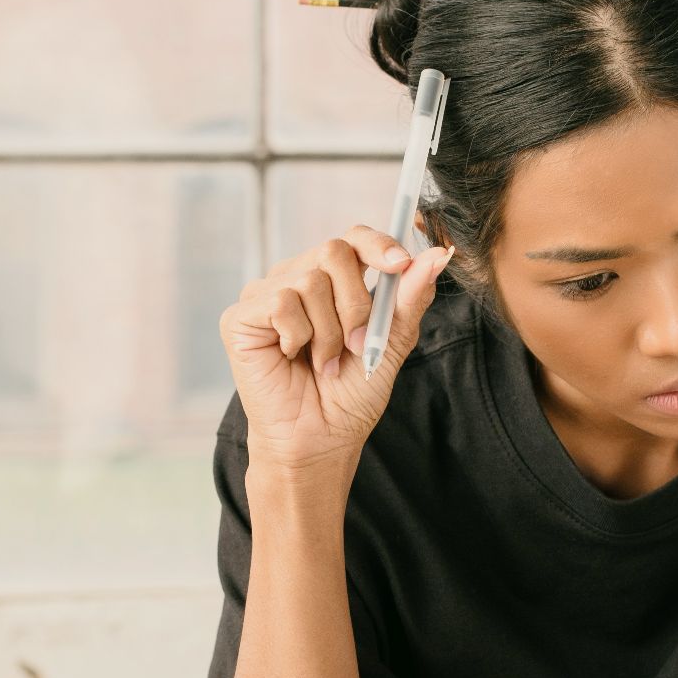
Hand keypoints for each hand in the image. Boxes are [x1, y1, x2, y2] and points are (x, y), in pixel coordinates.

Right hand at [219, 225, 452, 475]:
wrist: (321, 439)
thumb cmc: (352, 395)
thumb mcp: (392, 342)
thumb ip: (410, 297)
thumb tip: (437, 255)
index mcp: (332, 280)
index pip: (353, 238)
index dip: (377, 244)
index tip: (400, 265)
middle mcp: (296, 278)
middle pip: (334, 252)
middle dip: (356, 305)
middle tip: (355, 345)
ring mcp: (265, 294)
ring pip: (310, 280)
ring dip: (329, 332)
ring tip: (324, 362)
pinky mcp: (240, 316)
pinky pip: (282, 303)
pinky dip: (299, 337)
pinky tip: (294, 359)